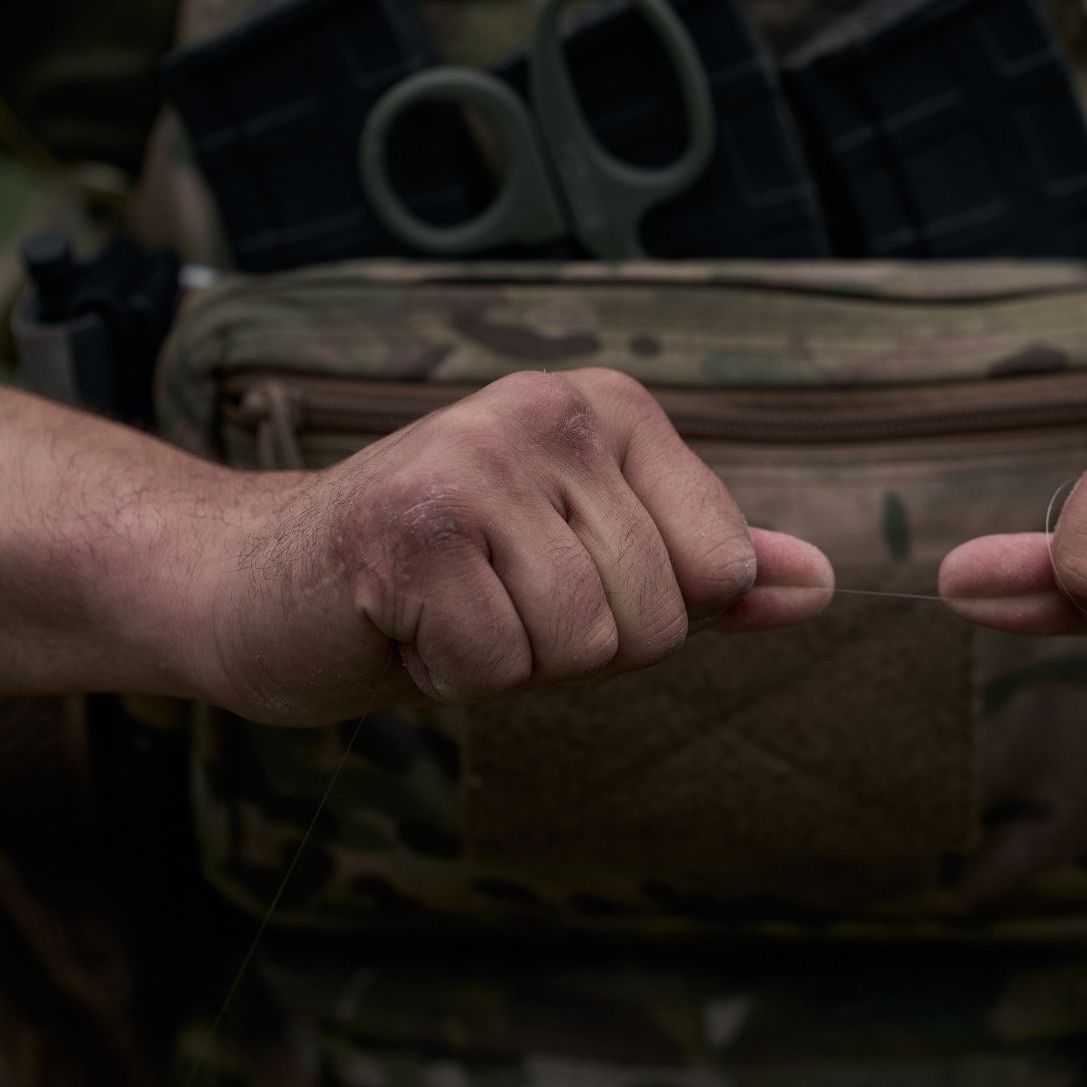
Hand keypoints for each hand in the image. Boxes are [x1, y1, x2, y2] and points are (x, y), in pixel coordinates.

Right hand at [193, 369, 831, 724]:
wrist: (264, 584)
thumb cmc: (445, 580)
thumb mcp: (595, 564)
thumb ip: (709, 570)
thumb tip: (822, 583)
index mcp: (611, 410)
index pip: (720, 567)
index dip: (648, 614)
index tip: (559, 579)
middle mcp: (549, 410)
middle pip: (659, 616)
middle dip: (577, 646)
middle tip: (491, 600)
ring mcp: (475, 460)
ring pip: (585, 645)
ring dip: (514, 661)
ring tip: (450, 609)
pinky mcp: (409, 529)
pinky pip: (500, 668)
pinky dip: (451, 677)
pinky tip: (405, 624)